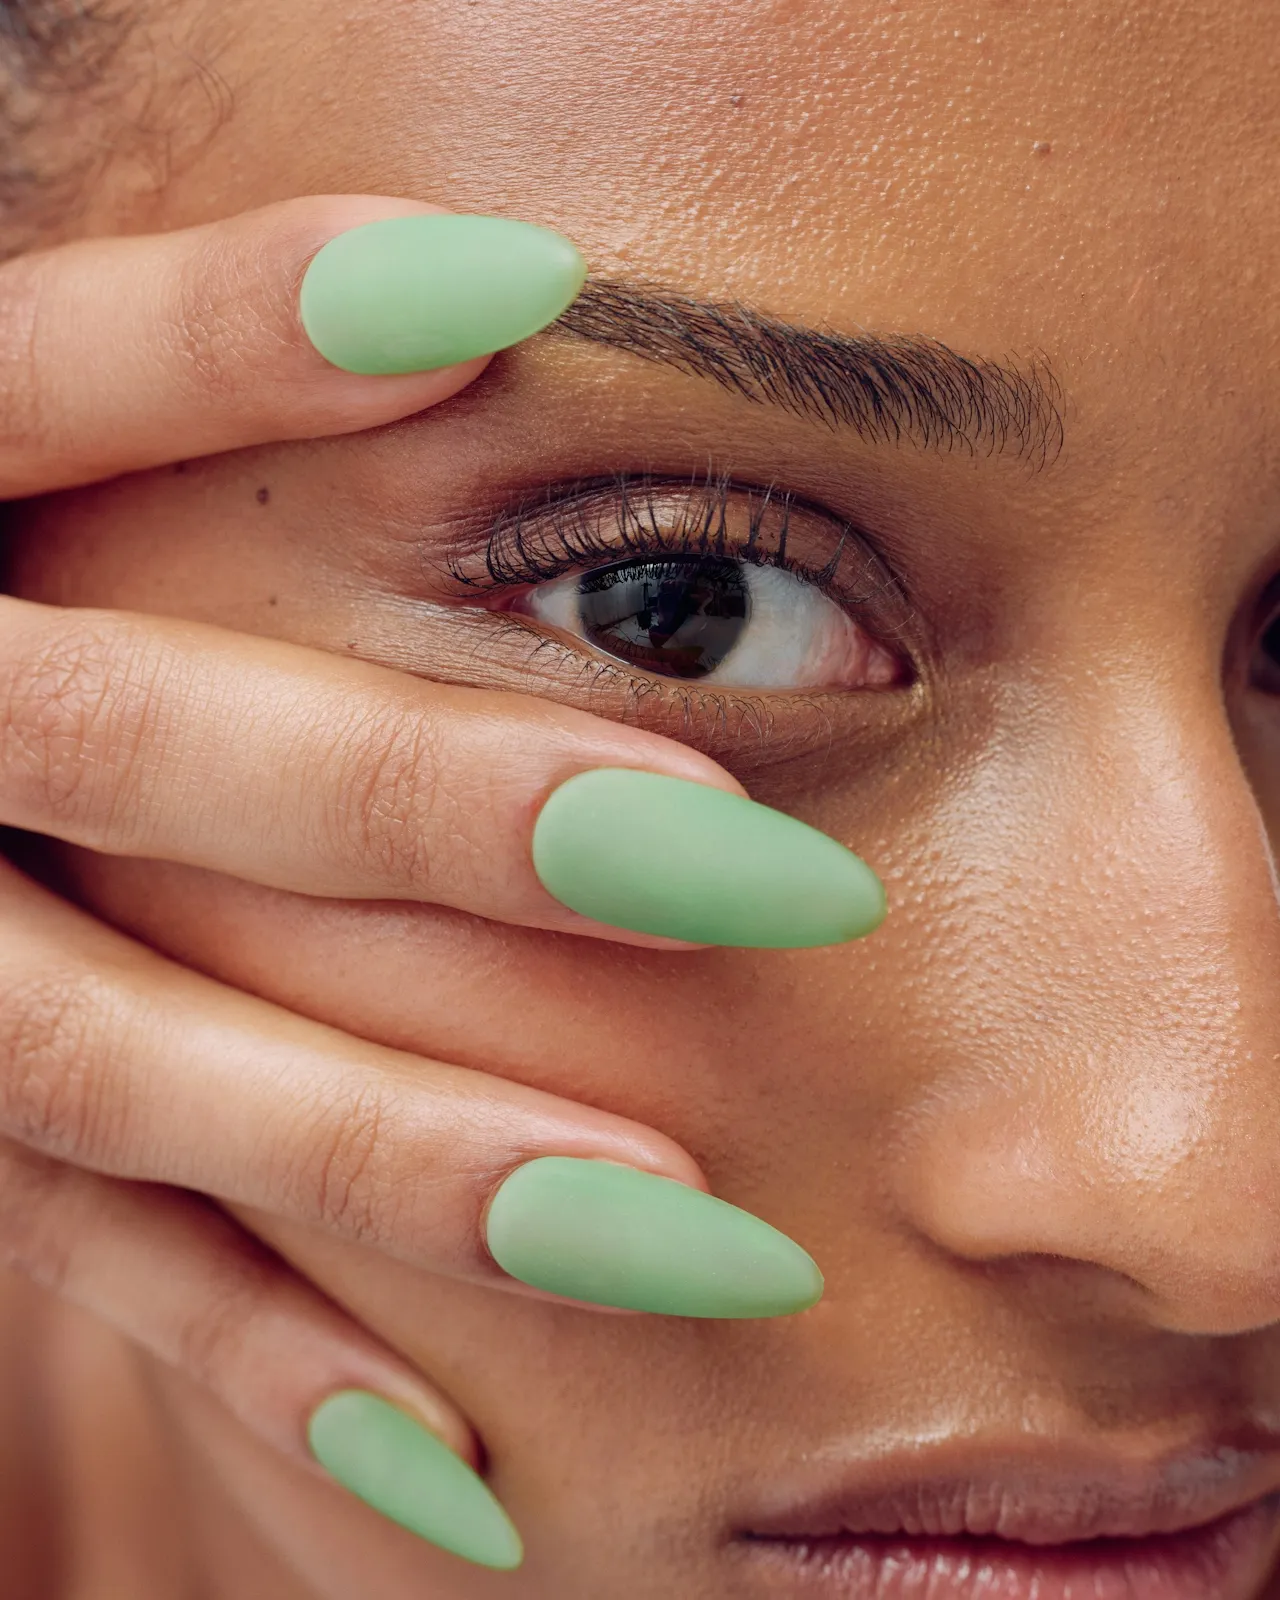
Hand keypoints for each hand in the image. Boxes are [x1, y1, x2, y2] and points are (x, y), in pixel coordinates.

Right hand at [0, 197, 861, 1566]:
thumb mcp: (20, 477)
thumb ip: (166, 400)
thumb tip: (491, 285)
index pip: (34, 388)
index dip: (231, 334)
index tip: (514, 285)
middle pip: (138, 747)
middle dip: (433, 804)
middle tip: (758, 872)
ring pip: (114, 1054)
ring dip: (396, 1145)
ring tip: (684, 1230)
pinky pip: (82, 1256)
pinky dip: (262, 1348)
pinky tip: (465, 1458)